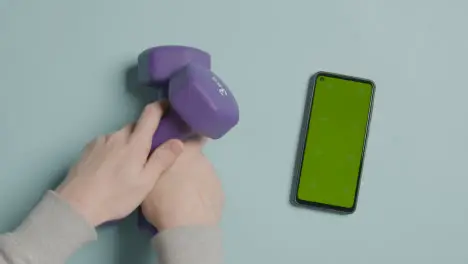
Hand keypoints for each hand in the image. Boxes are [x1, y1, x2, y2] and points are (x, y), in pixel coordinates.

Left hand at [56, 102, 183, 226]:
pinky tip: (112, 167)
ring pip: (121, 135)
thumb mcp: (145, 182)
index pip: (150, 114)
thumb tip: (178, 141)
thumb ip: (162, 160)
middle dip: (145, 133)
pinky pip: (107, 142)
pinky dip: (114, 148)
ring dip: (129, 143)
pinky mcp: (88, 148)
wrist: (76, 205)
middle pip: (136, 126)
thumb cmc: (115, 196)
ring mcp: (100, 140)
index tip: (169, 106)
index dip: (161, 106)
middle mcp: (117, 135)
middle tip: (151, 151)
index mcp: (134, 142)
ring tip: (129, 164)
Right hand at [141, 138, 223, 230]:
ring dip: (194, 180)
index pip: (188, 138)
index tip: (174, 150)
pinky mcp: (220, 194)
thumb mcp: (149, 178)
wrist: (188, 227)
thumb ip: (157, 163)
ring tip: (182, 196)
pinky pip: (208, 189)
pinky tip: (192, 206)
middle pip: (194, 158)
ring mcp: (214, 177)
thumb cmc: (164, 199)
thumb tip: (161, 158)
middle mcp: (203, 159)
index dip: (182, 143)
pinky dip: (201, 194)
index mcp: (186, 151)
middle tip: (173, 178)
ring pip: (202, 174)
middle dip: (186, 165)